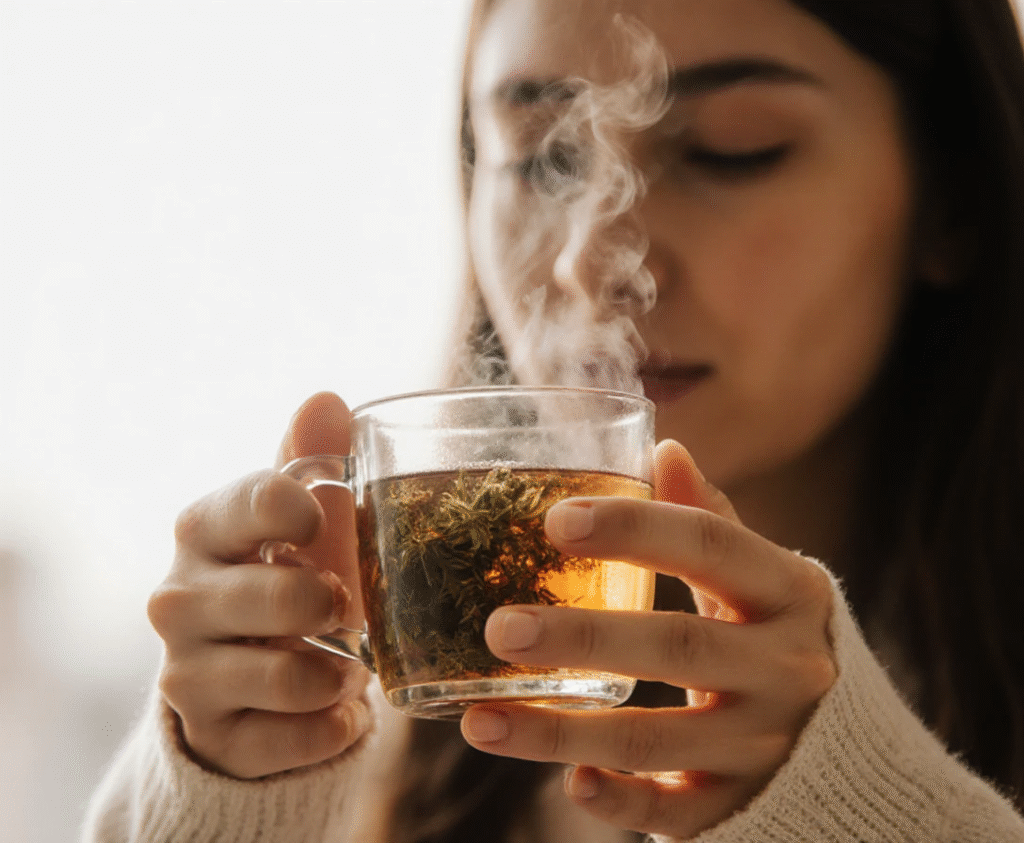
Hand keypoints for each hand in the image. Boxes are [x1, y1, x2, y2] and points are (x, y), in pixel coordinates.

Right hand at [148, 392, 372, 778]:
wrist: (247, 679)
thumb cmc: (283, 576)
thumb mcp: (299, 521)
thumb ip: (312, 458)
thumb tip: (326, 397)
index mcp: (203, 528)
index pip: (257, 502)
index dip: (305, 512)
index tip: (321, 523)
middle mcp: (179, 598)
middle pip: (281, 597)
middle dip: (333, 602)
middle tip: (345, 605)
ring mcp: (187, 672)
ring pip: (287, 675)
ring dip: (339, 672)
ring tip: (348, 664)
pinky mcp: (213, 735)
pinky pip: (292, 739)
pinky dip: (333, 725)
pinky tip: (337, 709)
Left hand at [460, 439, 836, 837]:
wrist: (841, 736)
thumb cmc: (768, 630)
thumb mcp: (757, 573)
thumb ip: (708, 519)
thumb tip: (664, 448)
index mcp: (789, 591)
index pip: (710, 545)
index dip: (634, 527)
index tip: (556, 520)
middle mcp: (788, 668)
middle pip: (680, 645)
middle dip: (584, 637)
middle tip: (500, 628)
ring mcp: (767, 743)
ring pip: (657, 739)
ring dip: (563, 731)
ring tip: (483, 721)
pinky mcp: (740, 802)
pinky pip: (675, 812)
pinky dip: (619, 801)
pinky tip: (570, 781)